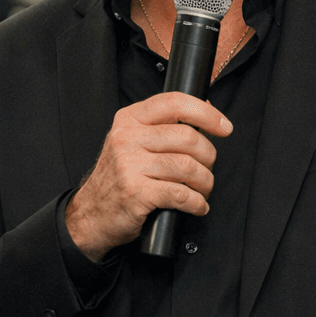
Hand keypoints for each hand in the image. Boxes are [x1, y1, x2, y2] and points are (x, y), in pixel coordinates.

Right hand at [65, 92, 232, 260]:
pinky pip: (181, 194)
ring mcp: (129, 165)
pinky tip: (196, 205)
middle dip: (209, 157)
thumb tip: (207, 110)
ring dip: (205, 182)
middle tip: (207, 169)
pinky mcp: (135, 192)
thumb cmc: (118, 178)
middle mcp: (126, 138)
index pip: (174, 103)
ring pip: (188, 167)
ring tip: (202, 190)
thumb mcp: (133, 142)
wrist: (91, 214)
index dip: (206, 113)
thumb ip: (165, 126)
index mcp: (129, 120)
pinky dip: (196, 203)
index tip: (224, 127)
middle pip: (188, 137)